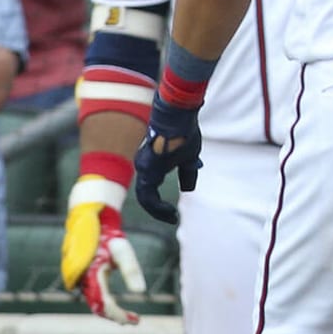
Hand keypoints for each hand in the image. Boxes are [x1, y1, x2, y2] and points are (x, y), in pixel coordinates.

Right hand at [61, 189, 146, 325]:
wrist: (91, 223)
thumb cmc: (108, 236)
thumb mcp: (122, 250)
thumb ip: (131, 270)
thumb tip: (141, 292)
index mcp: (90, 276)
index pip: (105, 305)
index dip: (119, 315)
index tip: (135, 321)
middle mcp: (83, 281)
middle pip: (99, 308)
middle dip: (116, 316)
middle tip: (135, 321)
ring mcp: (81, 280)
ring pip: (95, 303)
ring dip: (111, 312)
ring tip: (129, 317)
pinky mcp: (84, 279)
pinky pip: (94, 296)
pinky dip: (106, 304)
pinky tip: (118, 308)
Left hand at [133, 96, 201, 224]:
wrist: (179, 115)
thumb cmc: (184, 131)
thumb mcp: (190, 156)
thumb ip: (187, 173)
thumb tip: (189, 189)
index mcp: (151, 164)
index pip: (150, 190)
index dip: (159, 204)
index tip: (172, 213)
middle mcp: (143, 166)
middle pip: (145, 196)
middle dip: (157, 211)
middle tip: (171, 218)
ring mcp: (143, 167)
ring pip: (144, 197)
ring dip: (157, 211)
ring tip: (171, 217)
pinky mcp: (146, 168)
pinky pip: (147, 195)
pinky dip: (156, 206)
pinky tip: (168, 210)